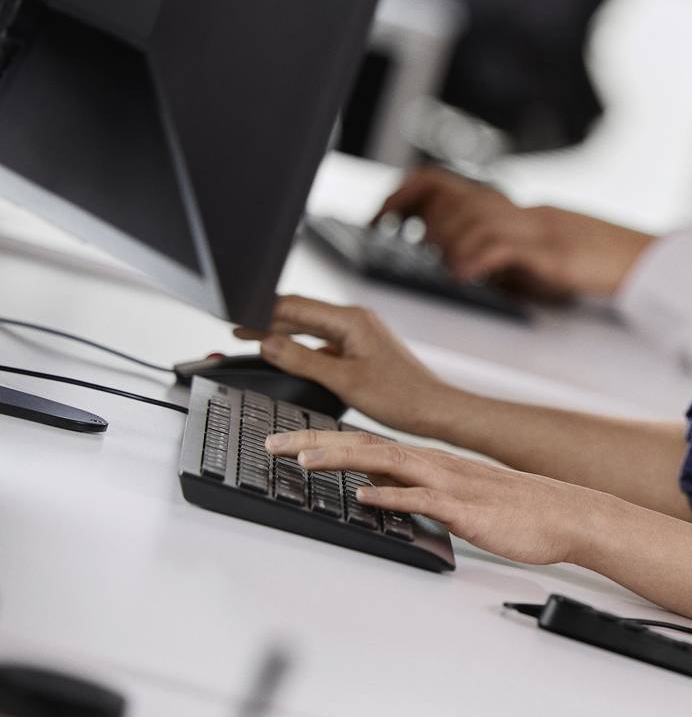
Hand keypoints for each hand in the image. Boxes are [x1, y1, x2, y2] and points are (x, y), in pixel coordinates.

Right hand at [236, 296, 452, 436]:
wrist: (433, 409)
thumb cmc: (400, 396)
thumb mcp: (343, 380)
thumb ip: (301, 360)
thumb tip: (267, 343)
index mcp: (351, 319)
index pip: (295, 307)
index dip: (261, 311)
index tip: (235, 316)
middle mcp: (355, 320)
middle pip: (300, 314)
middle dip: (266, 319)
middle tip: (234, 328)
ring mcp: (358, 334)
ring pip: (310, 328)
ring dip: (282, 333)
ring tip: (251, 337)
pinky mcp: (360, 348)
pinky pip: (322, 343)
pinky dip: (301, 347)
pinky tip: (285, 355)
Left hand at [264, 429, 623, 565]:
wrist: (566, 514)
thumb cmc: (518, 510)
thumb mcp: (459, 499)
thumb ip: (420, 495)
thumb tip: (381, 498)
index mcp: (431, 463)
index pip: (367, 444)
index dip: (323, 439)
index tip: (285, 442)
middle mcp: (435, 466)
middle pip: (365, 446)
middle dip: (314, 442)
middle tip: (272, 443)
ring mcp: (449, 484)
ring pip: (387, 463)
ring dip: (342, 459)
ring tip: (302, 460)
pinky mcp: (465, 508)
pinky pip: (422, 499)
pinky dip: (390, 495)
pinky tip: (364, 496)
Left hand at [377, 167, 654, 298]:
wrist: (640, 259)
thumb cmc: (586, 263)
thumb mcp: (528, 258)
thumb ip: (493, 255)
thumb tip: (453, 264)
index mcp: (507, 209)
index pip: (442, 182)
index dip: (404, 193)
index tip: (382, 216)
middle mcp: (517, 211)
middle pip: (450, 199)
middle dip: (423, 225)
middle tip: (421, 249)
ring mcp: (534, 228)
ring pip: (470, 219)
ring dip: (447, 244)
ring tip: (450, 266)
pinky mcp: (551, 253)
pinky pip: (502, 246)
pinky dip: (475, 258)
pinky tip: (466, 273)